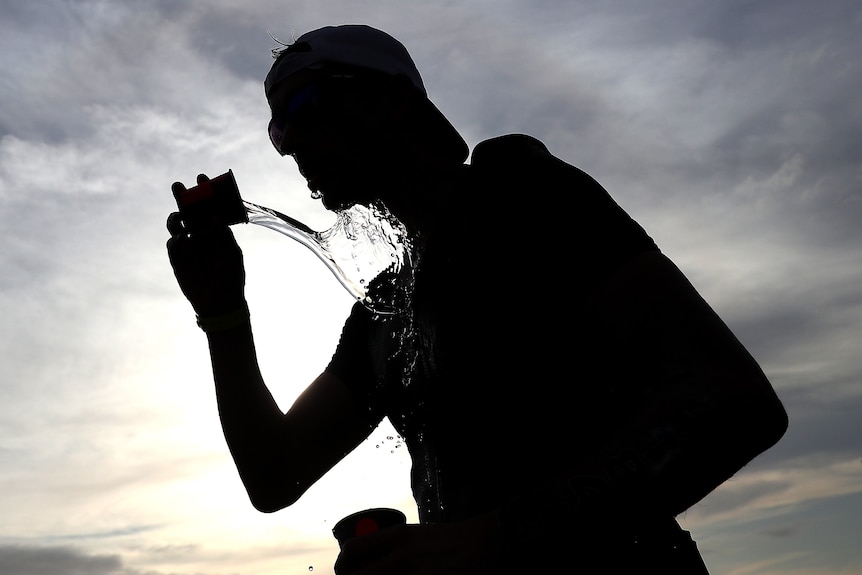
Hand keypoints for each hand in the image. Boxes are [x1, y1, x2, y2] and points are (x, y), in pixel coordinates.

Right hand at [166, 174, 245, 316]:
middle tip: (178, 185)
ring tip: (179, 217)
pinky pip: (173, 244)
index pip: (209, 206)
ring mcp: (188, 246)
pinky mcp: (177, 259)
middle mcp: (201, 234)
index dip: (205, 192)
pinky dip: (177, 240)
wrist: (220, 303)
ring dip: (175, 217)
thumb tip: (213, 215)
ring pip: (176, 224)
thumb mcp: (232, 254)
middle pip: (189, 211)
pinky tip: (183, 240)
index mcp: (217, 230)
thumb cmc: (231, 277)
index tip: (202, 177)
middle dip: (183, 197)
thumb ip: (222, 235)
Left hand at [334, 513, 499, 574]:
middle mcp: (403, 553)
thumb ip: (394, 549)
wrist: (484, 542)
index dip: (342, 566)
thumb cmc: (451, 541)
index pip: (353, 549)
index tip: (343, 573)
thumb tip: (373, 565)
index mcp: (397, 535)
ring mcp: (417, 572)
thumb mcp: (417, 537)